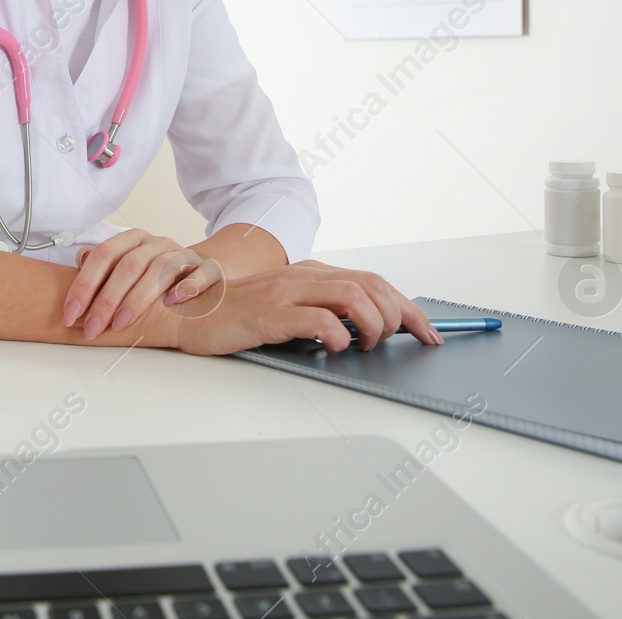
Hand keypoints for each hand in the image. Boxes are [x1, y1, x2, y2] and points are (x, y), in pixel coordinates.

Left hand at [63, 228, 223, 340]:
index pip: (104, 255)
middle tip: (92, 328)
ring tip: (120, 324)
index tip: (70, 314)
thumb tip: (80, 258)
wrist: (206, 272)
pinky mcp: (210, 268)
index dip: (84, 285)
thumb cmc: (160, 276)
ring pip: (160, 269)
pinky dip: (187, 286)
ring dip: (138, 299)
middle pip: (129, 265)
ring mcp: (184, 254)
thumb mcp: (130, 267)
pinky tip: (172, 303)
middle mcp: (158, 243)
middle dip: (106, 299)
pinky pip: (200, 273)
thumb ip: (106, 266)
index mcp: (135, 240)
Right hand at [170, 258, 440, 355]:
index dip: (409, 309)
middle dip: (398, 316)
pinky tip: (335, 348)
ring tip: (365, 345)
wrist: (191, 311)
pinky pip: (318, 319)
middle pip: (372, 286)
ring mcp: (287, 292)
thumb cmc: (240, 314)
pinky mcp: (271, 313)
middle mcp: (305, 276)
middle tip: (394, 342)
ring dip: (372, 324)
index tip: (430, 333)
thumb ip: (322, 310)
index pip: (375, 282)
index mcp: (313, 273)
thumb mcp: (289, 307)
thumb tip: (366, 332)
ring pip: (353, 297)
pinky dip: (338, 335)